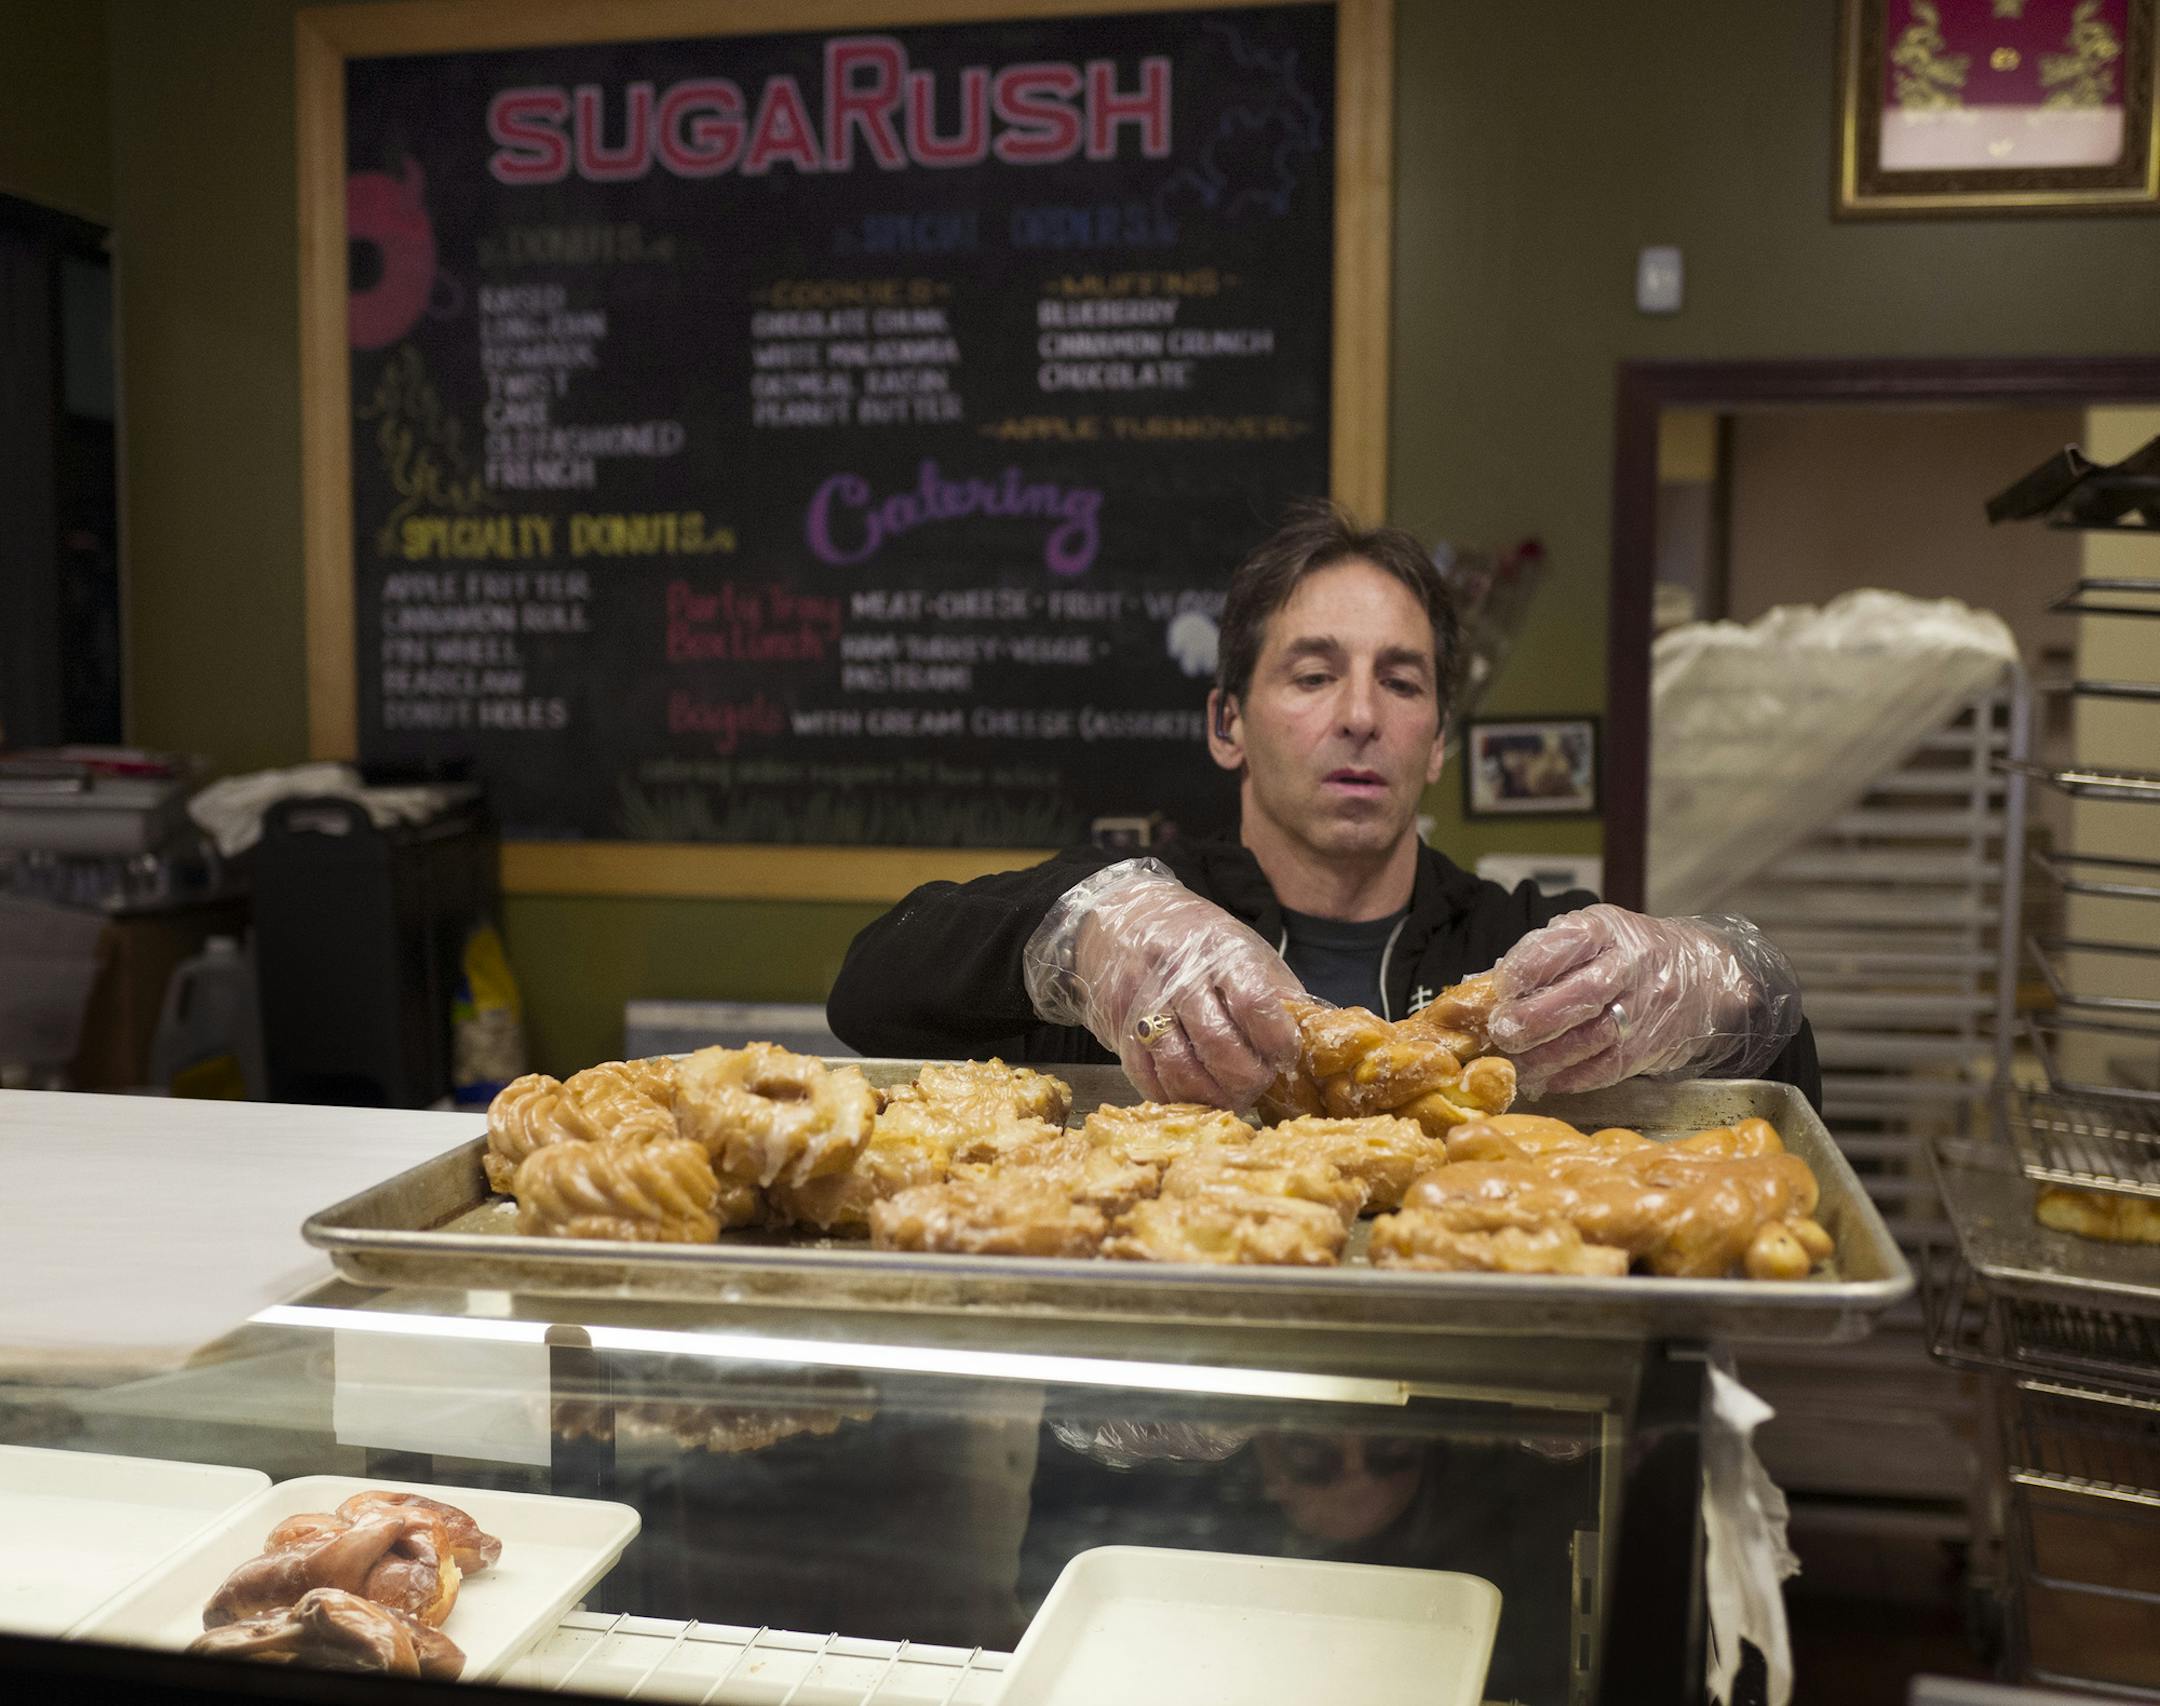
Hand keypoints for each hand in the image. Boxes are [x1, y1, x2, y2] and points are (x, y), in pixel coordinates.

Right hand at [1024, 860, 1302, 1107]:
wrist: (1127, 917)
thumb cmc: (1199, 941)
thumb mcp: (1246, 949)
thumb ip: (1277, 992)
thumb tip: (1313, 1038)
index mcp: (1221, 949)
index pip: (1253, 1002)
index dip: (1275, 1039)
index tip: (1286, 1055)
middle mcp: (1178, 971)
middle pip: (1215, 1041)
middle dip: (1245, 1077)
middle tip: (1258, 1086)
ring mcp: (1143, 998)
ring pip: (1177, 1064)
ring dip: (1210, 1095)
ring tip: (1230, 1099)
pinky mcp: (1117, 1024)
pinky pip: (1144, 1074)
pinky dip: (1173, 1095)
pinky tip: (1193, 1096)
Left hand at [1487, 905, 1797, 1095]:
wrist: (1702, 978)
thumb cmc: (1625, 954)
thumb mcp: (1592, 935)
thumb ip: (1546, 955)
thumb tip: (1487, 988)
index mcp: (1607, 929)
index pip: (1568, 942)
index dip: (1530, 966)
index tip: (1501, 987)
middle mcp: (1632, 965)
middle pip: (1584, 994)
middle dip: (1536, 1017)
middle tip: (1502, 1033)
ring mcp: (1646, 1007)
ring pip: (1594, 1037)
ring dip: (1548, 1055)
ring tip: (1516, 1063)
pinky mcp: (1652, 1046)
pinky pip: (1609, 1067)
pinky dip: (1573, 1077)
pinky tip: (1546, 1079)